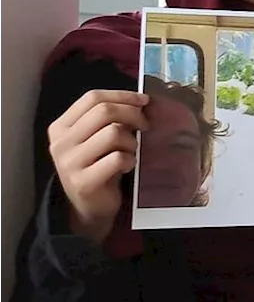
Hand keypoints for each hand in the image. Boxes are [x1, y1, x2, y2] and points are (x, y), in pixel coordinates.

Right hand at [48, 90, 149, 243]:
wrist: (89, 206)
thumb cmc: (98, 166)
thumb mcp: (96, 139)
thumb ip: (109, 119)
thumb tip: (141, 101)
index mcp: (61, 127)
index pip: (92, 98)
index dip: (122, 95)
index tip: (143, 101)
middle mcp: (61, 143)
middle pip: (104, 112)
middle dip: (132, 115)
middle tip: (145, 125)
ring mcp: (69, 163)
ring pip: (113, 133)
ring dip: (131, 141)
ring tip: (131, 151)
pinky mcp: (83, 182)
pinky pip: (118, 158)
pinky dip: (130, 159)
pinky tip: (128, 166)